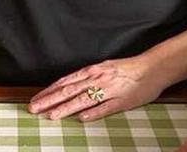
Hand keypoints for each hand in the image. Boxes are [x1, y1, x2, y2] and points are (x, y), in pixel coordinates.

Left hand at [28, 57, 164, 120]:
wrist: (152, 68)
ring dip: (66, 108)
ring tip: (51, 115)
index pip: (65, 82)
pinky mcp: (122, 100)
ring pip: (83, 99)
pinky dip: (93, 113)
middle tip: (34, 108)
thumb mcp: (104, 68)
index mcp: (92, 71)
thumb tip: (69, 86)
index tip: (35, 99)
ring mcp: (109, 90)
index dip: (49, 91)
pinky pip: (105, 107)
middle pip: (69, 90)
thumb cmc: (127, 69)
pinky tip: (81, 118)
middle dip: (50, 100)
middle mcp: (97, 78)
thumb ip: (87, 78)